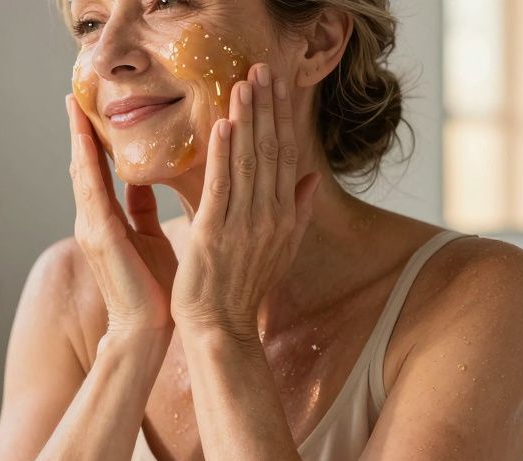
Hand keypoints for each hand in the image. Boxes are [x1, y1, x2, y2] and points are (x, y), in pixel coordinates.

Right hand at [66, 95, 177, 335]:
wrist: (145, 331)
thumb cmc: (153, 290)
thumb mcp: (149, 238)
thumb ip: (141, 209)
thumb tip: (143, 182)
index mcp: (106, 221)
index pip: (97, 172)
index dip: (93, 140)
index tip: (91, 109)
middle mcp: (92, 221)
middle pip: (83, 166)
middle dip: (78, 131)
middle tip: (74, 95)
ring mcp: (92, 228)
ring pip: (82, 172)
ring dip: (78, 138)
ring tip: (74, 106)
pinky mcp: (100, 236)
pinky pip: (92, 190)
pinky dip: (88, 161)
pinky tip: (86, 138)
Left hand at [171, 64, 320, 339]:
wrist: (223, 329)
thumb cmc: (244, 291)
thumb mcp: (280, 249)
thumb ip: (296, 211)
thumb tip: (309, 179)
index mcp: (284, 217)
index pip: (285, 155)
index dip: (282, 116)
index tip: (278, 83)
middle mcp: (269, 217)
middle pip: (271, 151)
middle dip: (267, 107)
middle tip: (262, 68)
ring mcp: (243, 226)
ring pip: (248, 162)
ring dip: (246, 120)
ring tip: (243, 84)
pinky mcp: (213, 235)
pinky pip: (221, 188)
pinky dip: (222, 156)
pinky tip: (222, 126)